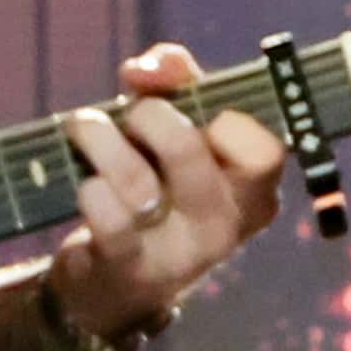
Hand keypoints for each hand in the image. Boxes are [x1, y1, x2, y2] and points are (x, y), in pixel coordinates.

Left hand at [44, 44, 289, 347]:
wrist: (114, 282)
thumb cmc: (155, 186)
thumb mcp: (175, 132)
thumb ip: (174, 82)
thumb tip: (147, 68)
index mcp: (251, 191)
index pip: (264, 147)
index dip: (224, 112)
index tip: (191, 102)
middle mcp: (224, 226)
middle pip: (187, 147)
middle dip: (146, 114)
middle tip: (132, 115)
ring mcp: (179, 254)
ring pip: (137, 180)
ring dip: (99, 140)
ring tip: (85, 132)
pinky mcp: (130, 270)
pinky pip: (106, 213)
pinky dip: (88, 186)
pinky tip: (87, 186)